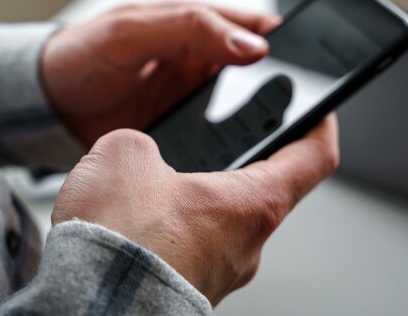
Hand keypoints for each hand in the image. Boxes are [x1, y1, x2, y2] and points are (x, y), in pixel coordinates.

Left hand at [41, 2, 278, 145]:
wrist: (48, 105)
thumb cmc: (81, 56)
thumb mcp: (131, 32)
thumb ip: (187, 29)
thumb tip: (249, 44)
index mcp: (194, 26)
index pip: (254, 28)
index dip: (284, 43)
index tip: (308, 64)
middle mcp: (200, 61)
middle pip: (257, 72)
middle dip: (278, 89)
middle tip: (296, 110)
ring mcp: (192, 97)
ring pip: (243, 108)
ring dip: (257, 121)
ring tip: (271, 138)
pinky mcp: (182, 129)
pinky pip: (219, 136)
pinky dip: (231, 145)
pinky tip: (235, 158)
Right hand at [52, 114, 338, 305]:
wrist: (88, 306)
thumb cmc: (117, 241)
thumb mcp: (126, 154)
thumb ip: (143, 142)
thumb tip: (139, 157)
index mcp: (252, 204)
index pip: (314, 159)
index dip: (319, 126)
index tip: (318, 110)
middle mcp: (247, 245)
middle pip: (266, 190)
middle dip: (240, 161)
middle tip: (219, 140)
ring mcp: (221, 273)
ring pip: (223, 221)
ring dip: (199, 197)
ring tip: (160, 182)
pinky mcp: (192, 288)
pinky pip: (194, 247)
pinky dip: (176, 227)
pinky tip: (142, 219)